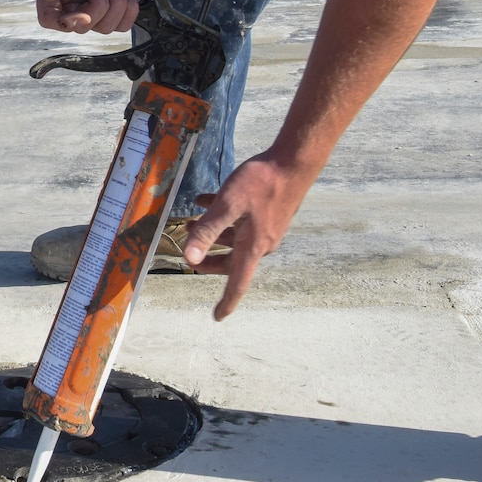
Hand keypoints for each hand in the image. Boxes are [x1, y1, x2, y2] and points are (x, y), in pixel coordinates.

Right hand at [38, 0, 151, 33]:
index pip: (49, 19)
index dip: (64, 22)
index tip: (83, 14)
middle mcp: (73, 4)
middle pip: (80, 27)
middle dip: (98, 7)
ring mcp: (95, 12)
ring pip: (103, 28)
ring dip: (116, 3)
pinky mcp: (115, 14)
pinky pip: (122, 26)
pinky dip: (129, 8)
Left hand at [179, 152, 318, 319]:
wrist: (293, 163)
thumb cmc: (260, 183)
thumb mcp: (228, 205)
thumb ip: (207, 231)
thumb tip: (188, 258)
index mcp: (253, 247)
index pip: (237, 283)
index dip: (226, 302)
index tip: (217, 317)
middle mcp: (262, 243)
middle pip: (232, 262)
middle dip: (208, 260)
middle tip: (188, 254)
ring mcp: (267, 229)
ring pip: (235, 240)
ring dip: (213, 234)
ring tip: (191, 221)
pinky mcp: (269, 215)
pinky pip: (242, 223)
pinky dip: (223, 218)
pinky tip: (206, 200)